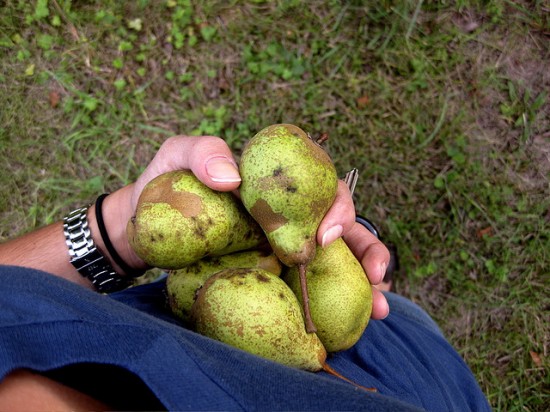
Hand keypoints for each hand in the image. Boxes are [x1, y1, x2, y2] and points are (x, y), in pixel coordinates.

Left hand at [107, 135, 389, 318]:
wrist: (142, 227)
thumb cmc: (163, 185)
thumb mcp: (177, 156)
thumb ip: (203, 152)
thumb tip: (234, 179)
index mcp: (277, 182)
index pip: (322, 188)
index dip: (338, 208)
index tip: (326, 235)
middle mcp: (287, 213)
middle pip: (342, 227)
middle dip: (369, 250)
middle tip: (379, 278)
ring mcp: (281, 244)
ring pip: (336, 260)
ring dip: (366, 282)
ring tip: (382, 308)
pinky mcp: (270, 273)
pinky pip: (307, 287)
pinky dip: (332, 302)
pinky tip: (351, 324)